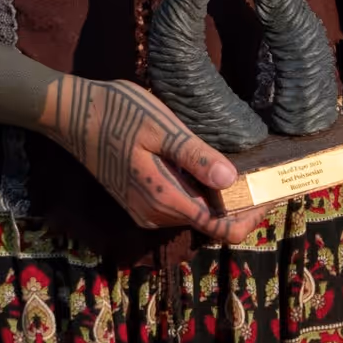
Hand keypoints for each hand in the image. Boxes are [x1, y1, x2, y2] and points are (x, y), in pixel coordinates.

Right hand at [48, 77, 267, 243]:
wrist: (70, 115)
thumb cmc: (116, 113)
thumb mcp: (161, 127)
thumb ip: (195, 156)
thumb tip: (231, 181)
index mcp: (166, 198)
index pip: (222, 229)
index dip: (253, 217)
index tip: (272, 192)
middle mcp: (156, 214)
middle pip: (212, 224)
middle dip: (241, 204)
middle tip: (265, 173)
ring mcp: (144, 211)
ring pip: (196, 215)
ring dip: (219, 198)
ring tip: (243, 166)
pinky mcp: (138, 201)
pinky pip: (179, 206)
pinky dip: (199, 194)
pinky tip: (208, 166)